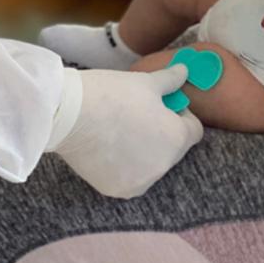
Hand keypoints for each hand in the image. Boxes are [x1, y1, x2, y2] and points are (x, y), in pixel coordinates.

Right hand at [50, 67, 202, 197]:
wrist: (70, 115)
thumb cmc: (113, 94)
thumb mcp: (146, 81)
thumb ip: (171, 80)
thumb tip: (185, 72)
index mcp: (176, 139)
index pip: (193, 131)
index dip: (181, 114)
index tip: (163, 103)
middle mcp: (163, 167)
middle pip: (173, 148)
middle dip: (163, 131)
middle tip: (140, 112)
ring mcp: (140, 182)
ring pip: (151, 164)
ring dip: (145, 149)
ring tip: (122, 127)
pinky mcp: (117, 190)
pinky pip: (130, 175)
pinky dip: (125, 163)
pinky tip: (109, 144)